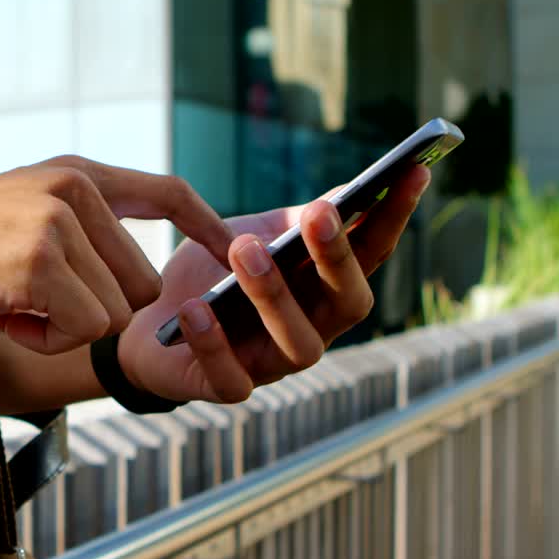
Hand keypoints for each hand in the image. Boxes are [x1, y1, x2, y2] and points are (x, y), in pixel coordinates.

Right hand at [0, 156, 232, 353]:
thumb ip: (79, 224)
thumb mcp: (21, 210)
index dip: (205, 226)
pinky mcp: (38, 263)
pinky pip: (82, 330)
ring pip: (113, 312)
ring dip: (63, 328)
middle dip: (95, 310)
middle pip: (142, 282)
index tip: (229, 254)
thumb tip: (140, 277)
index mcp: (75, 173)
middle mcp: (74, 188)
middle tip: (30, 299)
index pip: (166, 191)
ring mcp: (57, 222)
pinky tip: (2, 316)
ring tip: (9, 302)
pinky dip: (44, 341)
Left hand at [116, 165, 431, 402]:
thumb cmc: (208, 275)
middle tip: (319, 214)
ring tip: (245, 252)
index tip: (413, 171)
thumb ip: (291, 224)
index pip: (370, 255)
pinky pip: (229, 377)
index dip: (394, 217)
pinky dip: (213, 342)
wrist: (145, 318)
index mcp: (322, 290)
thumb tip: (344, 194)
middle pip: (347, 305)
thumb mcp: (249, 236)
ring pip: (298, 345)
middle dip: (338, 259)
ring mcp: (271, 364)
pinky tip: (194, 309)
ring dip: (274, 296)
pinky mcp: (224, 387)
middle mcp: (311, 330)